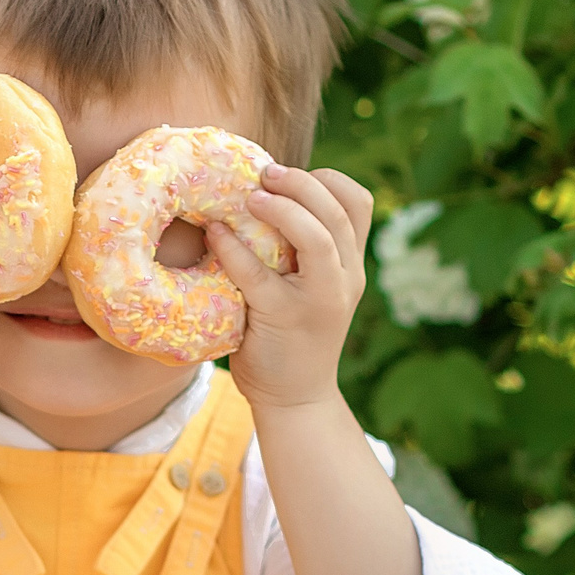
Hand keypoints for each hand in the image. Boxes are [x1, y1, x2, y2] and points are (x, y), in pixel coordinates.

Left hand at [206, 164, 374, 418]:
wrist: (296, 400)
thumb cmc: (293, 339)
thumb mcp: (312, 289)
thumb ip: (303, 253)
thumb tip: (259, 198)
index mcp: (351, 266)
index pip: (359, 203)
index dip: (328, 179)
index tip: (292, 176)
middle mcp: (345, 279)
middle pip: (339, 211)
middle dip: (302, 182)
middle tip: (265, 173)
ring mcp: (319, 299)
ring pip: (317, 237)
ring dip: (283, 207)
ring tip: (250, 196)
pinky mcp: (283, 317)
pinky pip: (259, 273)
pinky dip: (234, 248)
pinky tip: (215, 234)